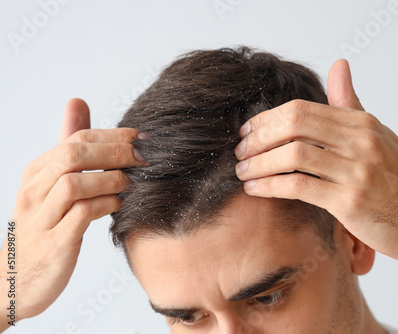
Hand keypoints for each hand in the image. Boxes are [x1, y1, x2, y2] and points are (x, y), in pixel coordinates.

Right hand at [0, 98, 144, 323]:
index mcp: (37, 172)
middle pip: (74, 155)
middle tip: (145, 156)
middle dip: (116, 151)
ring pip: (74, 183)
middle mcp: (34, 190)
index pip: (77, 139)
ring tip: (132, 181)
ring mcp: (41, 217)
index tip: (143, 138)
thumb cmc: (44, 227)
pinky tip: (120, 203)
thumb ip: (68, 147)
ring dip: (111, 178)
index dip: (114, 135)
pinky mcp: (53, 243)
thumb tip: (78, 102)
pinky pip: (80, 215)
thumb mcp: (52, 184)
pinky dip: (105, 205)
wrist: (15, 281)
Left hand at [233, 60, 397, 267]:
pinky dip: (270, 186)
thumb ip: (350, 103)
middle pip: (294, 125)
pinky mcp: (351, 201)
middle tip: (239, 152)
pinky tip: (255, 190)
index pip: (302, 109)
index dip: (267, 119)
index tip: (247, 132)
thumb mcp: (378, 135)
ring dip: (258, 163)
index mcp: (361, 123)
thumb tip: (338, 65)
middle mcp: (360, 141)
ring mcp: (357, 170)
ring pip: (293, 155)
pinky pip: (299, 187)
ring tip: (242, 172)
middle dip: (258, 138)